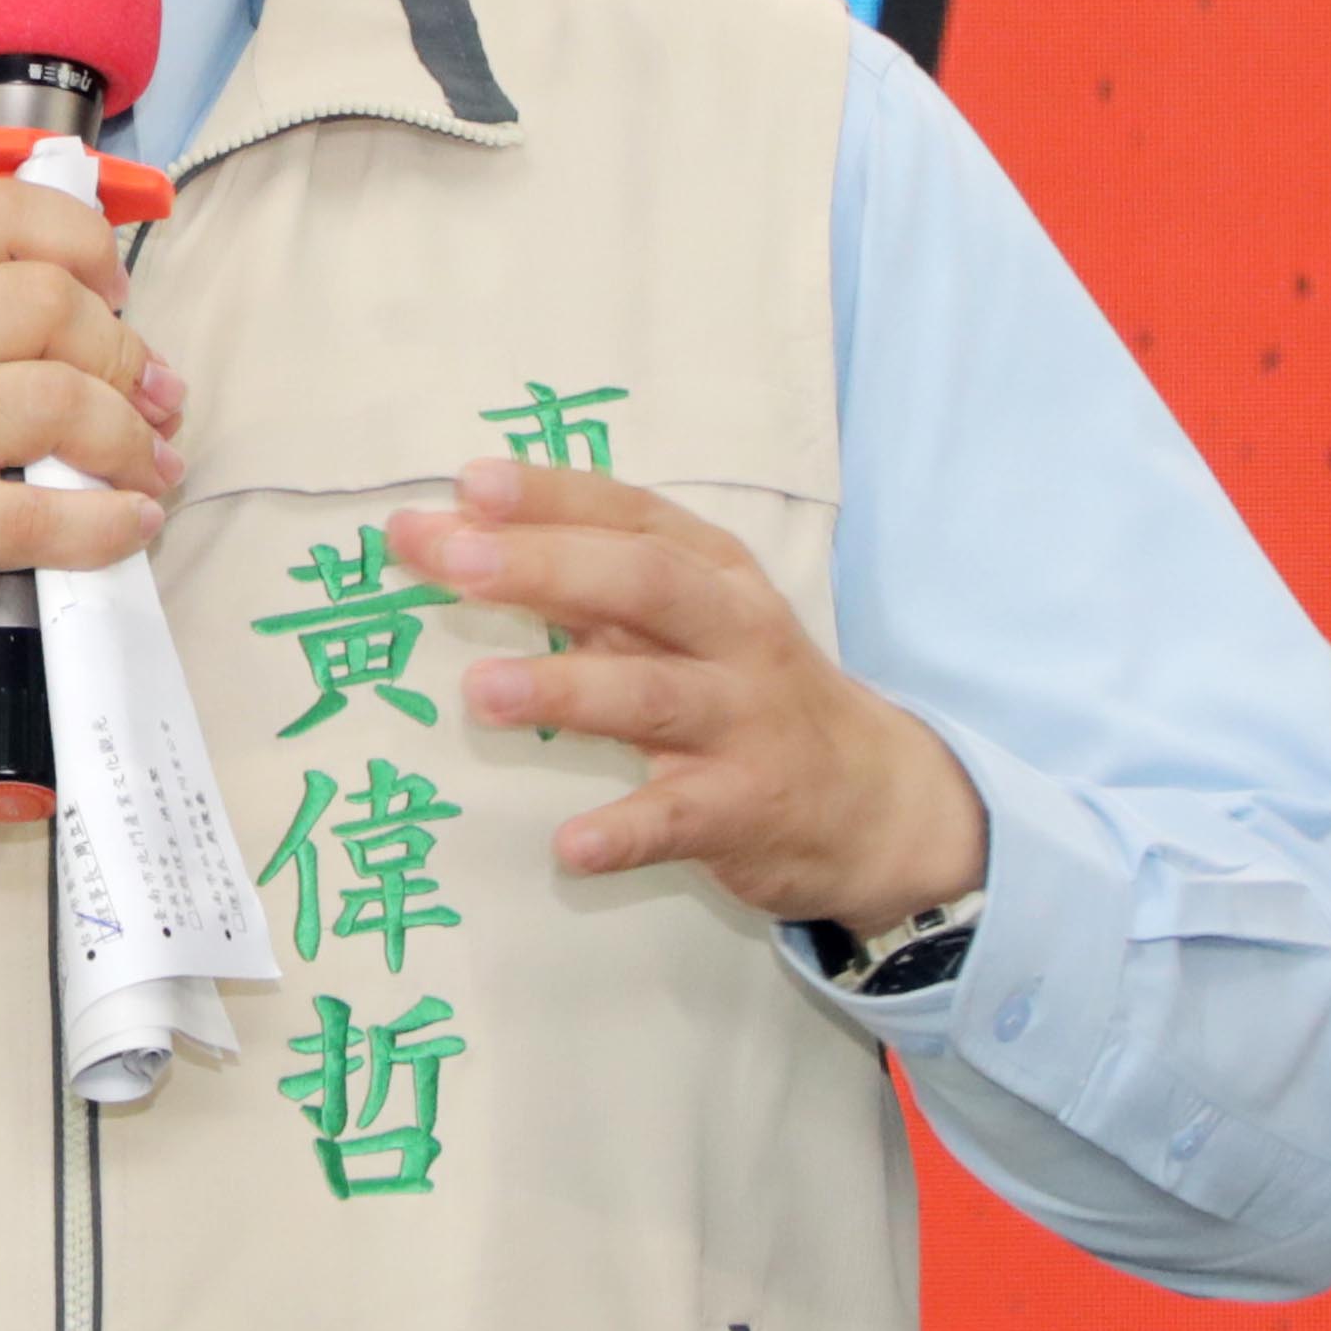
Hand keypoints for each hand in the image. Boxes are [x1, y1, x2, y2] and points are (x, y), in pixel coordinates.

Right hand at [0, 175, 184, 785]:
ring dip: (130, 438)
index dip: (82, 239)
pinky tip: (130, 522)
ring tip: (148, 467)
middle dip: (125, 353)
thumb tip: (108, 326)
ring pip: (58, 398)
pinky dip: (110, 521)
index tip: (116, 290)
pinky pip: (46, 512)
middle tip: (154, 399)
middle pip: (47, 302)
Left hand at [397, 459, 987, 931]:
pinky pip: (680, 819)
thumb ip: (589, 585)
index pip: (630, 517)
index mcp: (714, 573)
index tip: (468, 484)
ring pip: (653, 697)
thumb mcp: (688, 621)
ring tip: (483, 693)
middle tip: (456, 563)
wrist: (874, 801)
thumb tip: (457, 542)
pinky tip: (571, 846)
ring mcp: (742, 721)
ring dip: (567, 690)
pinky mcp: (744, 809)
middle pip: (642, 585)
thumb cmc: (743, 692)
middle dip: (547, 568)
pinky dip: (626, 832)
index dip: (552, 497)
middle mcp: (734, 633)